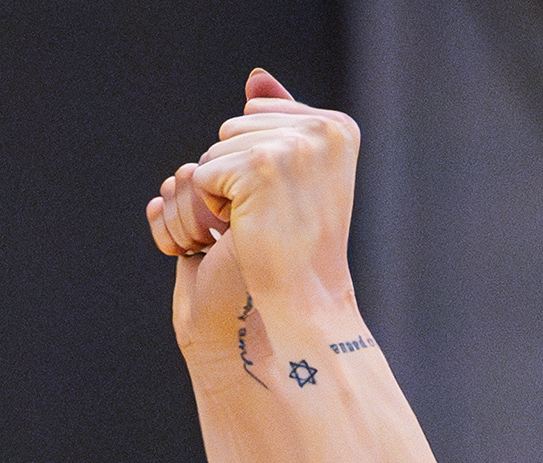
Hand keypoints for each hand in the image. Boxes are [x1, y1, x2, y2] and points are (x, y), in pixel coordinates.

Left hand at [148, 70, 358, 332]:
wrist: (304, 303)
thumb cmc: (301, 250)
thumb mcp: (298, 181)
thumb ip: (280, 124)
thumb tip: (254, 78)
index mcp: (339, 126)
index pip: (259, 116)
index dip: (255, 165)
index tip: (286, 205)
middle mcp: (322, 128)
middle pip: (233, 128)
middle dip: (235, 177)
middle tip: (269, 220)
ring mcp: (292, 146)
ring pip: (216, 150)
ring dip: (222, 195)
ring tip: (257, 227)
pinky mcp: (258, 167)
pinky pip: (204, 175)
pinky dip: (210, 209)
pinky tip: (240, 234)